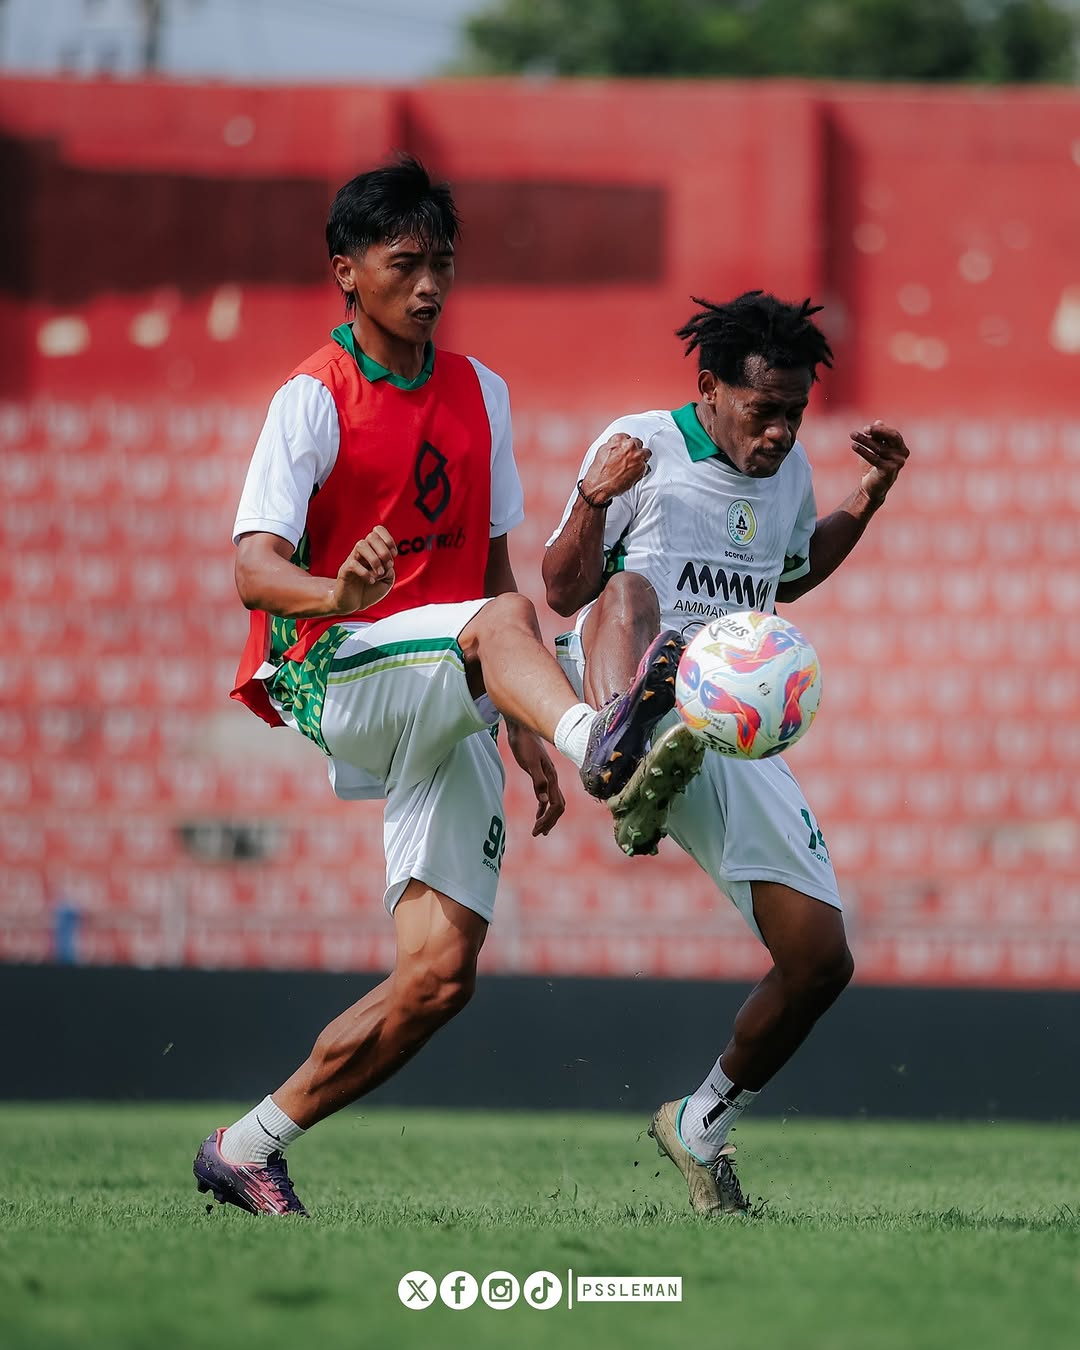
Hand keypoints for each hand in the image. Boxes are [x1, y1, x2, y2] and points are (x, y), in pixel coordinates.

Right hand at [331, 526, 396, 613]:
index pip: (378, 530)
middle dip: (384, 551)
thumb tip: (387, 563)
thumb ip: (390, 569)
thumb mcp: (387, 580)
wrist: (353, 604)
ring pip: (361, 545)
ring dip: (374, 560)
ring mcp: (352, 560)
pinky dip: (365, 573)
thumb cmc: (370, 590)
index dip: (388, 539)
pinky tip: (371, 581)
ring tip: (379, 574)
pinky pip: (353, 564)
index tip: (393, 555)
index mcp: (373, 551)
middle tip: (387, 566)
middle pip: (371, 536)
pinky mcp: (344, 571)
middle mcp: (362, 552)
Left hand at [507, 722, 565, 836]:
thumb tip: (544, 800)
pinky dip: (543, 807)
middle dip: (549, 822)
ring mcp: (548, 777)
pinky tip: (538, 814)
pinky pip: (546, 796)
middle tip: (537, 833)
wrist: (521, 729)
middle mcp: (553, 779)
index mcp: (552, 777)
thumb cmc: (524, 743)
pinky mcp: (541, 775)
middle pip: (558, 806)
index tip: (537, 829)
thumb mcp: (529, 762)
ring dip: (547, 817)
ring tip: (539, 830)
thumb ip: (538, 780)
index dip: (548, 819)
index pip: (556, 805)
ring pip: (553, 802)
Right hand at [581, 433, 650, 502]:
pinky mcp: (642, 467)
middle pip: (638, 443)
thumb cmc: (599, 471)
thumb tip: (618, 447)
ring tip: (635, 466)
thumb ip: (613, 446)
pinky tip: (634, 474)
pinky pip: (647, 467)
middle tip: (630, 458)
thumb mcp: (603, 451)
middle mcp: (629, 445)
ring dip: (642, 458)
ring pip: (646, 453)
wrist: (600, 485)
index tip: (626, 450)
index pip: (628, 437)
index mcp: (619, 439)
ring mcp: (637, 456)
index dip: (627, 445)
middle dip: (635, 450)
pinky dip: (642, 471)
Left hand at [850, 422, 908, 505]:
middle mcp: (903, 454)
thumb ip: (877, 436)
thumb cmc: (873, 467)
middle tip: (863, 429)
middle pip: (891, 438)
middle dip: (877, 431)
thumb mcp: (875, 449)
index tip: (865, 428)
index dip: (880, 429)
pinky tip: (853, 446)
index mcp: (901, 447)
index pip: (893, 434)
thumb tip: (879, 421)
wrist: (871, 488)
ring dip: (864, 440)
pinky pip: (875, 458)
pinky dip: (863, 451)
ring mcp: (898, 463)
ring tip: (853, 435)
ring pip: (879, 448)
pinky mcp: (890, 471)